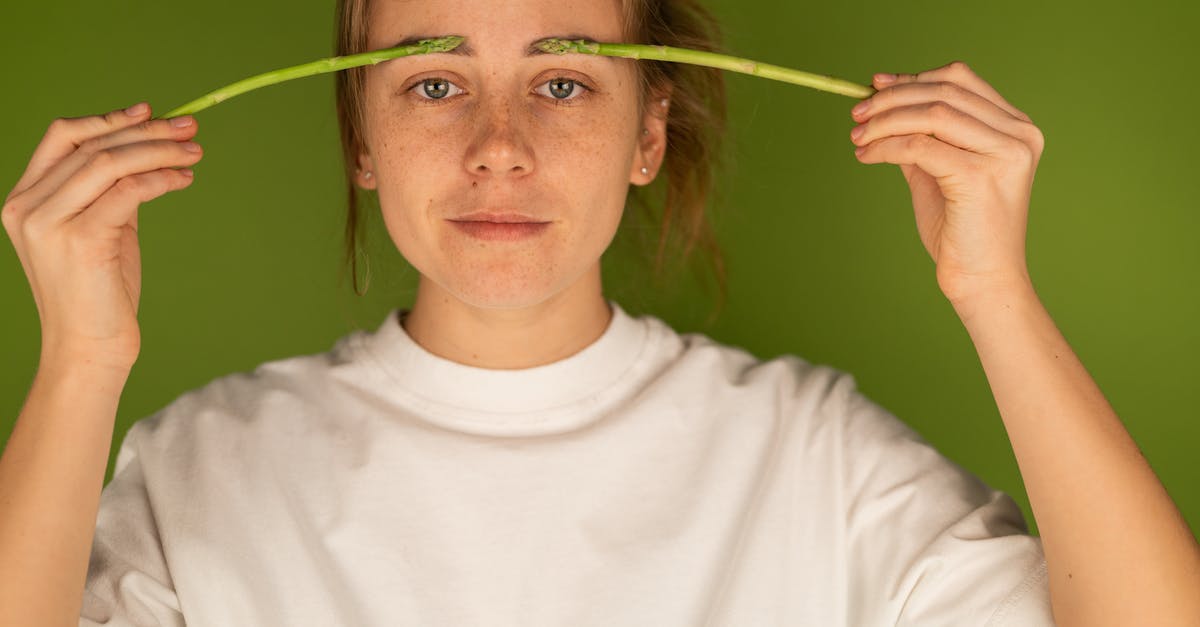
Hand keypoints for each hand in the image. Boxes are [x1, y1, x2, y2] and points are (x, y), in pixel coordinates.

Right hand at [2, 103, 202, 369]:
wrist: (90, 347)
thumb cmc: (100, 291)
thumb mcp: (100, 228)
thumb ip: (110, 191)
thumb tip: (147, 151)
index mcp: (25, 199)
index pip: (62, 137)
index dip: (107, 119)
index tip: (150, 111)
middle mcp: (28, 206)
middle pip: (93, 145)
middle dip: (147, 131)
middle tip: (189, 127)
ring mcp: (49, 223)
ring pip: (111, 163)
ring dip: (160, 151)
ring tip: (195, 152)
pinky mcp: (80, 240)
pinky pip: (128, 192)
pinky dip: (161, 179)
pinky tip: (184, 179)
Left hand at [848, 61, 1043, 305]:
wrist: (982, 280)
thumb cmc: (961, 232)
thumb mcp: (939, 173)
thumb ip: (922, 139)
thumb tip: (884, 109)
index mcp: (1015, 128)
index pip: (960, 80)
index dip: (913, 78)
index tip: (875, 86)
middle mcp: (1018, 134)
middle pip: (944, 92)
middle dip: (892, 98)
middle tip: (857, 113)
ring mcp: (1004, 154)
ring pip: (931, 115)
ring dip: (885, 121)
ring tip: (857, 136)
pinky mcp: (980, 176)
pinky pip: (920, 147)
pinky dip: (886, 147)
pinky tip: (866, 156)